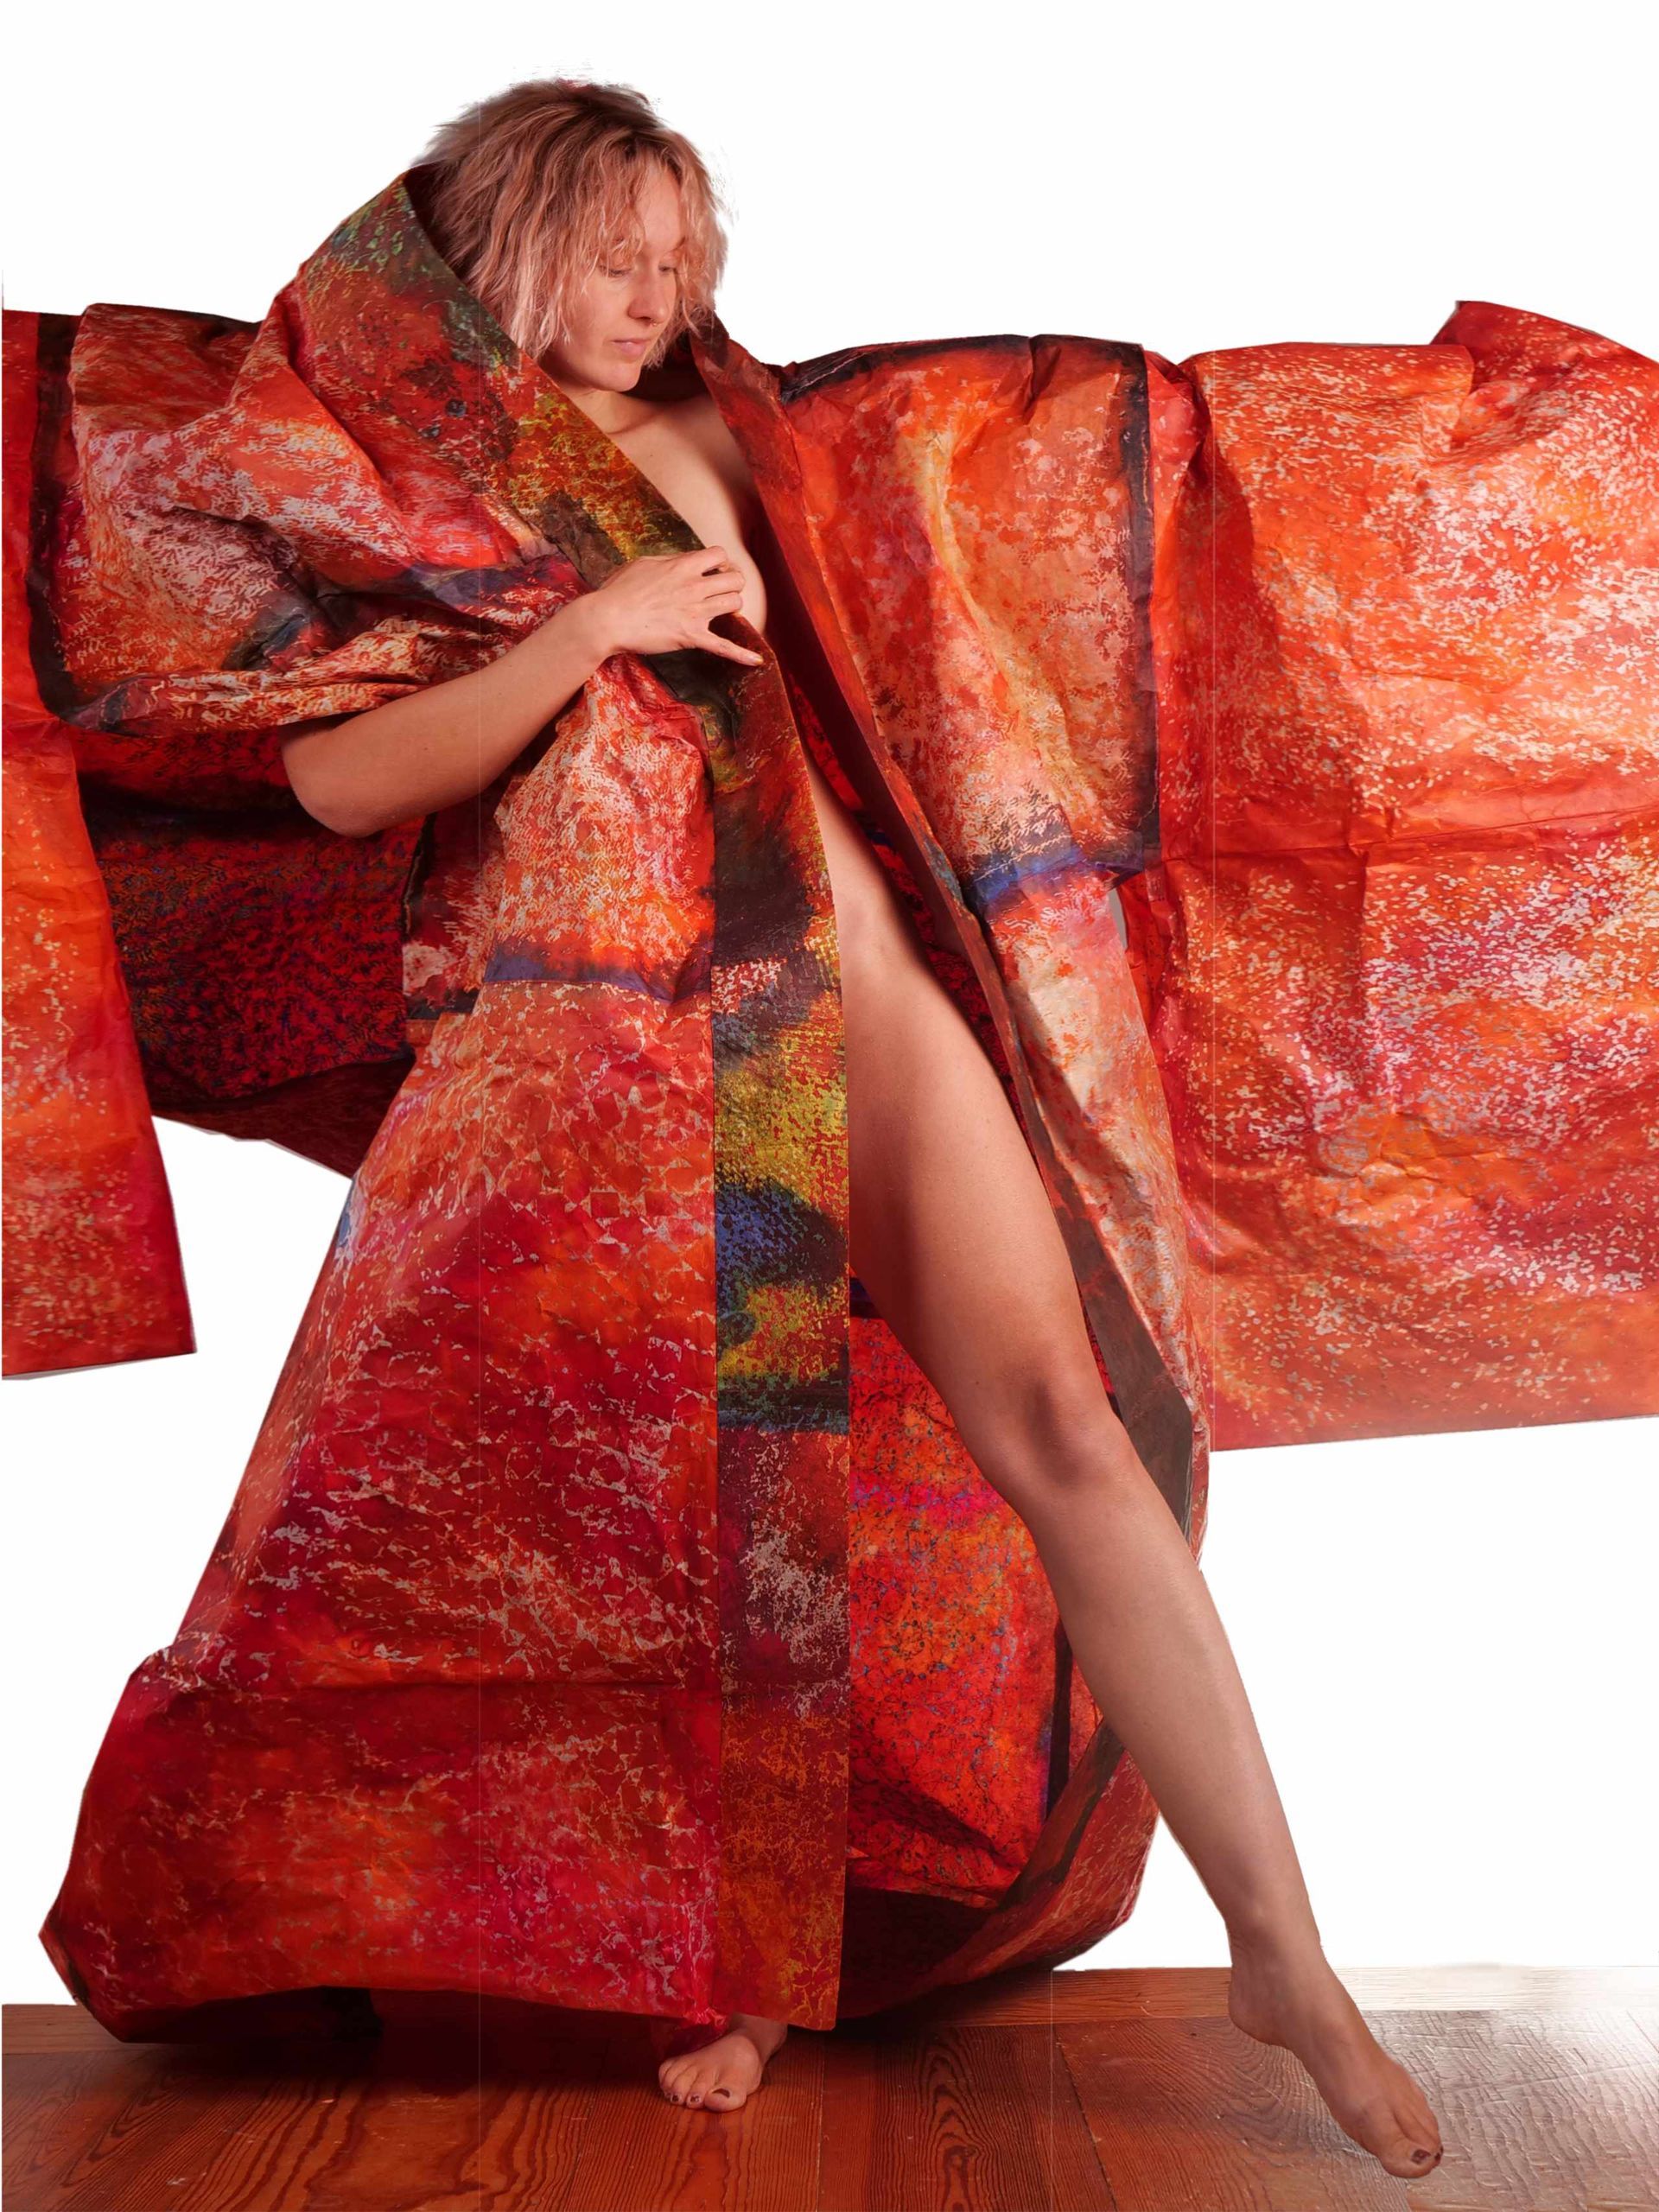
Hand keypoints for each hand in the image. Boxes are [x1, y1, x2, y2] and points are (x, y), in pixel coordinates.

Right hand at [586, 546, 765, 667]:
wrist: (608, 619)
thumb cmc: (619, 591)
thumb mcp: (643, 564)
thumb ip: (669, 561)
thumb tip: (682, 561)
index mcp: (683, 565)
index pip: (719, 555)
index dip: (721, 562)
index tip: (713, 571)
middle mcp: (694, 586)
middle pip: (735, 579)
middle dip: (731, 583)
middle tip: (721, 592)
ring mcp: (695, 612)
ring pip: (735, 603)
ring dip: (732, 606)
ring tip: (722, 610)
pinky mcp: (691, 636)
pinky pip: (723, 646)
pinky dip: (741, 655)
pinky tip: (757, 661)